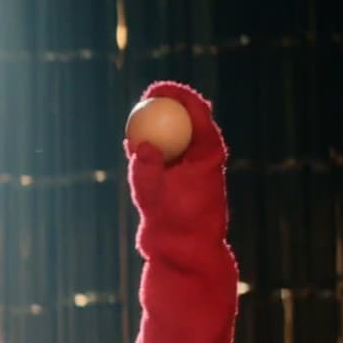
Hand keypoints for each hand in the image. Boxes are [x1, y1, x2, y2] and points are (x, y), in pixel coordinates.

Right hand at [124, 81, 227, 220]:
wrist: (184, 253)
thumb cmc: (177, 224)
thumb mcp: (157, 197)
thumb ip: (146, 171)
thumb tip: (140, 145)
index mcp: (209, 153)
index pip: (197, 110)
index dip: (176, 94)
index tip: (155, 90)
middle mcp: (203, 157)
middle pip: (186, 119)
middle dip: (165, 106)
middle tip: (143, 99)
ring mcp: (192, 169)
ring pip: (176, 138)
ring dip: (157, 128)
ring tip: (135, 126)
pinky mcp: (181, 182)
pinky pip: (166, 156)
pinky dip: (151, 150)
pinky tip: (133, 148)